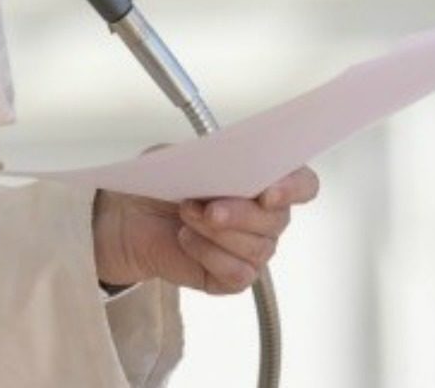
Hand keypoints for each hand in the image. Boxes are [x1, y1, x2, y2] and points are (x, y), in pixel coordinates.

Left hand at [92, 167, 319, 294]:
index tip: (269, 190)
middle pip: (277, 220)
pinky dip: (207, 253)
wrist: (131, 217)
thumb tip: (225, 163)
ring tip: (186, 215)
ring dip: (216, 231)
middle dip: (241, 213)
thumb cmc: (165, 184)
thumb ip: (207, 158)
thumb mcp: (181, 157)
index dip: (293, 187)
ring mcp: (252, 250)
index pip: (302, 185)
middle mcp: (266, 219)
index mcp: (266, 182)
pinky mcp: (233, 277)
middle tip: (208, 207)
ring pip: (256, 248)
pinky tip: (186, 239)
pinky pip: (234, 272)